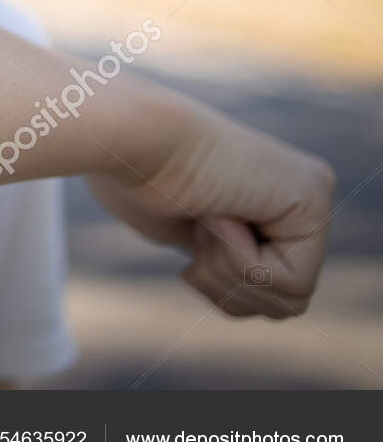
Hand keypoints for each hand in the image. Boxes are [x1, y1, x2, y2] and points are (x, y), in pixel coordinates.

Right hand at [88, 104, 335, 318]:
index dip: (216, 281)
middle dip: (227, 283)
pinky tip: (220, 213)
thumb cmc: (133, 178)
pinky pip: (293, 282)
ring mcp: (312, 193)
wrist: (128, 138)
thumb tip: (238, 288)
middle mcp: (300, 197)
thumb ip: (223, 256)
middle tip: (199, 225)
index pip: (264, 293)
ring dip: (229, 271)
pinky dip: (241, 261)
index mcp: (272, 205)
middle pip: (283, 303)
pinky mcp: (313, 194)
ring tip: (207, 217)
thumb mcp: (183, 233)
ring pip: (290, 301)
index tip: (191, 227)